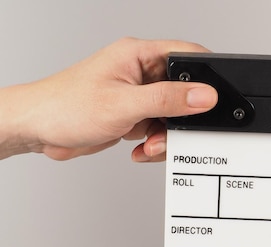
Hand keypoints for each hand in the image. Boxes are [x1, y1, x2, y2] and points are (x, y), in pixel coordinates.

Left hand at [2, 37, 216, 160]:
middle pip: (184, 92)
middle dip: (182, 118)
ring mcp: (137, 95)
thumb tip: (204, 95)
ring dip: (165, 136)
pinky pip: (158, 130)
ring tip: (148, 144)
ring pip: (172, 116)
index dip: (206, 76)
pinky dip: (154, 143)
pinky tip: (139, 148)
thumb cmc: (64, 106)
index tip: (214, 100)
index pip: (186, 55)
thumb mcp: (124, 104)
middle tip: (171, 132)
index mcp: (138, 55)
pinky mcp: (133, 115)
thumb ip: (168, 100)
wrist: (36, 130)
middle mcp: (140, 72)